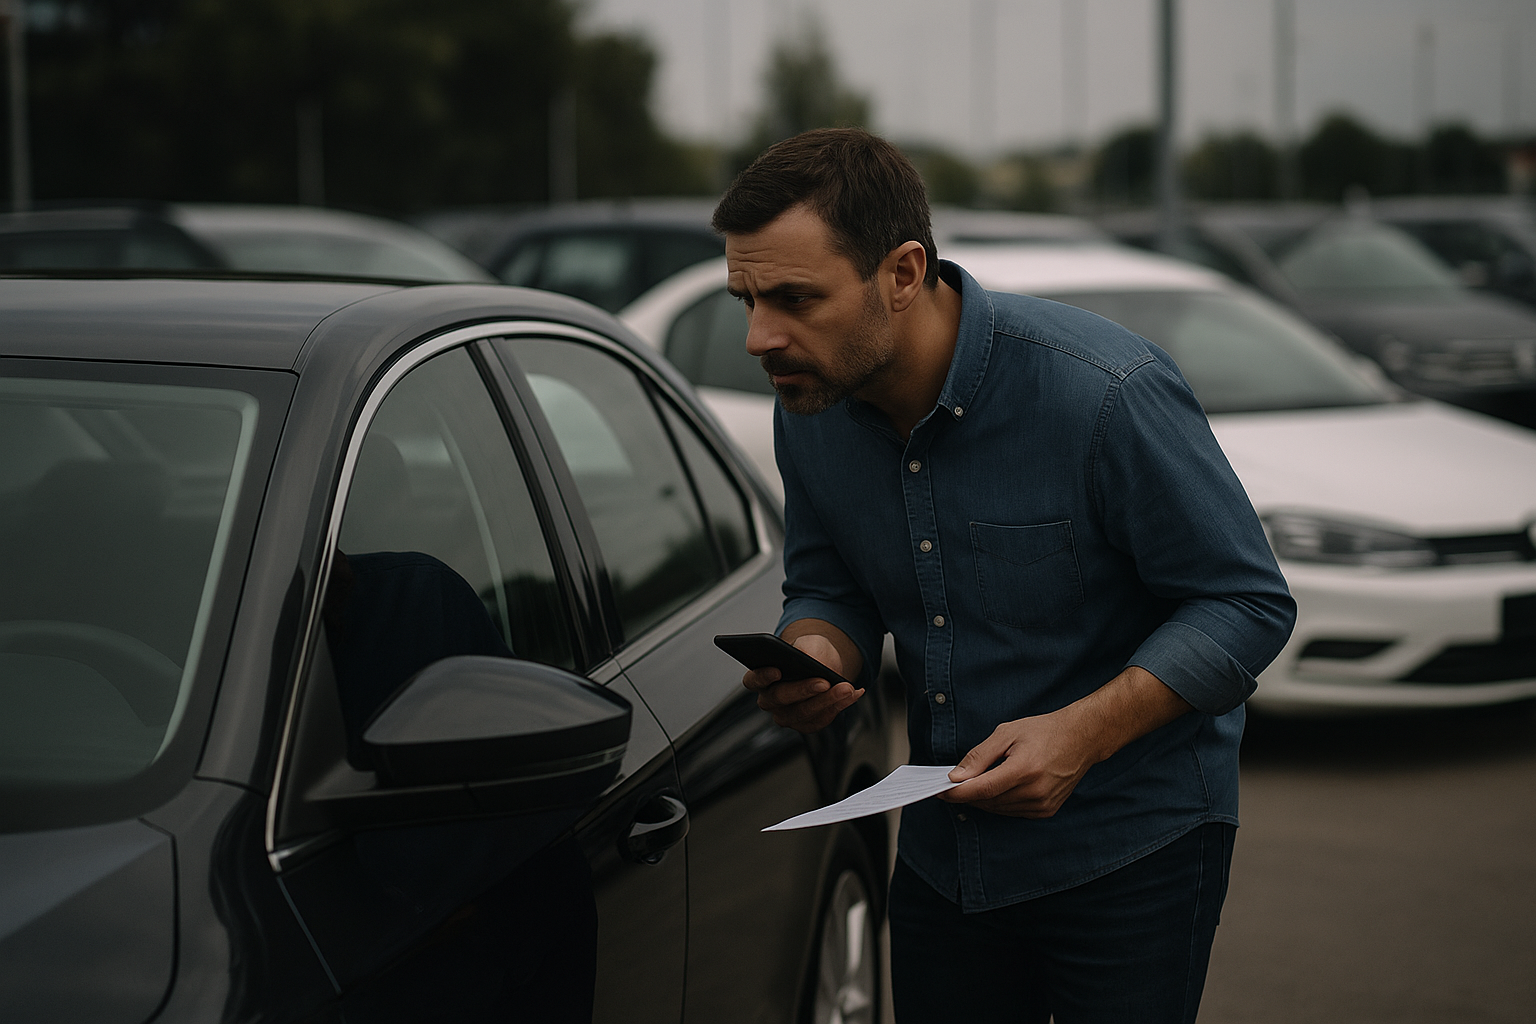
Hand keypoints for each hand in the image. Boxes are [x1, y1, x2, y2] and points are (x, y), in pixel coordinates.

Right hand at [742, 633, 864, 732]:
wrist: (823, 664)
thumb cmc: (808, 652)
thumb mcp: (808, 644)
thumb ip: (805, 650)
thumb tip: (811, 661)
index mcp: (761, 677)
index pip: (753, 680)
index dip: (762, 677)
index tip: (778, 670)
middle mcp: (769, 700)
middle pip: (780, 699)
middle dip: (804, 690)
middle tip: (824, 681)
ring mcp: (786, 715)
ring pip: (803, 714)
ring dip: (827, 701)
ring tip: (846, 688)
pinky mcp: (805, 724)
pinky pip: (820, 720)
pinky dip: (838, 706)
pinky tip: (853, 693)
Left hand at [938, 666, 1191, 817]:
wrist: (1081, 739)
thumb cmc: (1043, 731)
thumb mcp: (1007, 733)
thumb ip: (979, 756)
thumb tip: (956, 777)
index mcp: (1024, 769)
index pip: (982, 789)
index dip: (957, 792)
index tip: (939, 791)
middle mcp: (1035, 791)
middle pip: (988, 802)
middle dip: (966, 795)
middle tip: (949, 785)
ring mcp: (1043, 804)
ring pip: (998, 810)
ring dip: (981, 800)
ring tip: (970, 784)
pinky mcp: (1046, 811)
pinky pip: (1012, 812)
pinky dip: (999, 803)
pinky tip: (994, 789)